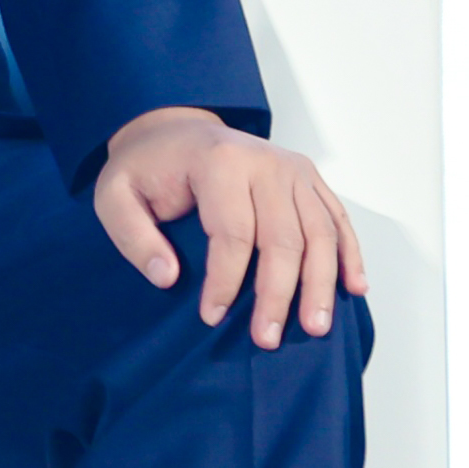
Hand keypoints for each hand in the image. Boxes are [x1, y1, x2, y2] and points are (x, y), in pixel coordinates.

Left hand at [92, 106, 366, 348]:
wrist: (174, 128)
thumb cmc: (147, 167)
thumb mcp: (114, 195)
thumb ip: (132, 237)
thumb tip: (167, 279)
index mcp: (218, 162)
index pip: (233, 234)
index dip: (226, 281)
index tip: (212, 317)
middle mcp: (265, 162)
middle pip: (283, 239)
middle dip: (278, 294)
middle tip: (267, 339)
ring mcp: (293, 169)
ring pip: (319, 233)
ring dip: (321, 284)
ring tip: (315, 327)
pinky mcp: (309, 178)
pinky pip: (337, 219)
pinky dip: (349, 254)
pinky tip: (354, 288)